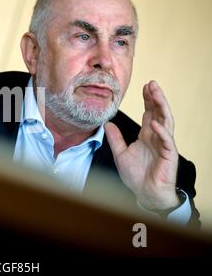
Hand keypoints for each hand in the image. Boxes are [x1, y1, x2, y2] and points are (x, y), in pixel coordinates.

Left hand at [105, 81, 179, 210]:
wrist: (144, 193)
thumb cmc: (135, 175)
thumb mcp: (120, 153)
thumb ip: (115, 138)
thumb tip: (107, 123)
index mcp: (146, 135)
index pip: (148, 113)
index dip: (147, 100)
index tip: (144, 86)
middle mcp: (157, 137)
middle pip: (158, 113)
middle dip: (155, 97)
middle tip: (151, 83)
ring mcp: (164, 144)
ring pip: (166, 121)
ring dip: (161, 107)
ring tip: (156, 94)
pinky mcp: (169, 155)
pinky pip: (166, 141)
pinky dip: (161, 131)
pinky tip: (154, 123)